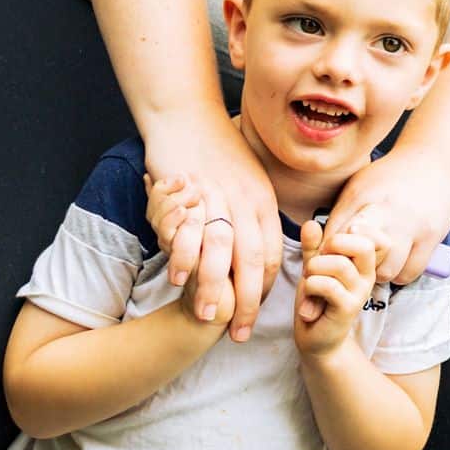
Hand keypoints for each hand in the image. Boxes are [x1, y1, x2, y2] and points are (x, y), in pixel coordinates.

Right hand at [143, 114, 281, 342]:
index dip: (265, 287)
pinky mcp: (190, 193)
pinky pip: (188, 232)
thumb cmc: (217, 150)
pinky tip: (178, 280)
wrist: (188, 116)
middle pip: (252, 261)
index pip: (272, 253)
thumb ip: (252, 215)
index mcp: (263, 201)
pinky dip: (184, 258)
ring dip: (216, 289)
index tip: (256, 310)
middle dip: (248, 302)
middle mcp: (246, 202)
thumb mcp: (248, 182)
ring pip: (222, 253)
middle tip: (240, 333)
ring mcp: (218, 198)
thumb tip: (254, 249)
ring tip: (209, 318)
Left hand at [294, 219, 378, 357]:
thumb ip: (314, 247)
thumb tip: (311, 223)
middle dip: (333, 245)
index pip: (374, 236)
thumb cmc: (317, 300)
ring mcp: (360, 293)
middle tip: (317, 259)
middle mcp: (367, 276)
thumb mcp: (315, 268)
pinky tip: (309, 295)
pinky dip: (311, 285)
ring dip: (315, 268)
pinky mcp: (348, 308)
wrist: (316, 338)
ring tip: (309, 279)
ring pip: (341, 265)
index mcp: (363, 263)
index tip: (331, 244)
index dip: (352, 232)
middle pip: (363, 245)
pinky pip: (328, 286)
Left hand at [324, 151, 449, 288]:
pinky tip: (398, 261)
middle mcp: (388, 212)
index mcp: (364, 196)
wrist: (432, 160)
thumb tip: (322, 245)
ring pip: (386, 270)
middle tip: (355, 261)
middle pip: (360, 257)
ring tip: (378, 262)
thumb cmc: (390, 175)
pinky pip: (410, 271)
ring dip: (378, 272)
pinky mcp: (432, 235)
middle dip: (353, 264)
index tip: (331, 255)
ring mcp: (412, 225)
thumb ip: (341, 213)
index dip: (330, 252)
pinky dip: (401, 273)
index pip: (337, 236)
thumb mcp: (359, 185)